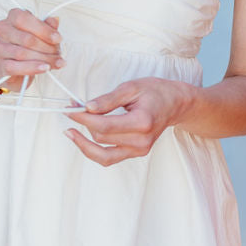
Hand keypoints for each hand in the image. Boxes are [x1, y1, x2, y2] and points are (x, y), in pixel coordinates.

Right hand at [0, 8, 62, 87]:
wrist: (13, 65)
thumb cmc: (28, 45)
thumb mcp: (40, 32)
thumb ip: (47, 26)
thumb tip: (54, 21)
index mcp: (13, 17)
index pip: (24, 19)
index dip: (43, 30)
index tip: (57, 38)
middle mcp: (3, 31)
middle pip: (26, 39)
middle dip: (47, 47)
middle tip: (58, 53)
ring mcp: (0, 49)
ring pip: (22, 53)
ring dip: (43, 59)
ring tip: (55, 62)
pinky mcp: (2, 66)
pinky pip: (16, 67)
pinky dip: (33, 68)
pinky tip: (44, 68)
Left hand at [65, 77, 193, 166]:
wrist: (175, 104)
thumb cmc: (155, 92)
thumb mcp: (132, 87)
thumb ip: (108, 99)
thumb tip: (87, 107)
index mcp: (142, 122)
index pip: (104, 125)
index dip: (83, 119)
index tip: (70, 110)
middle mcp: (141, 141)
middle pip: (101, 138)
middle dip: (82, 125)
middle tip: (72, 110)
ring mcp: (140, 150)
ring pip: (102, 154)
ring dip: (84, 143)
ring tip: (70, 132)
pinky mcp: (136, 153)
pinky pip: (109, 158)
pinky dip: (94, 150)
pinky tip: (84, 139)